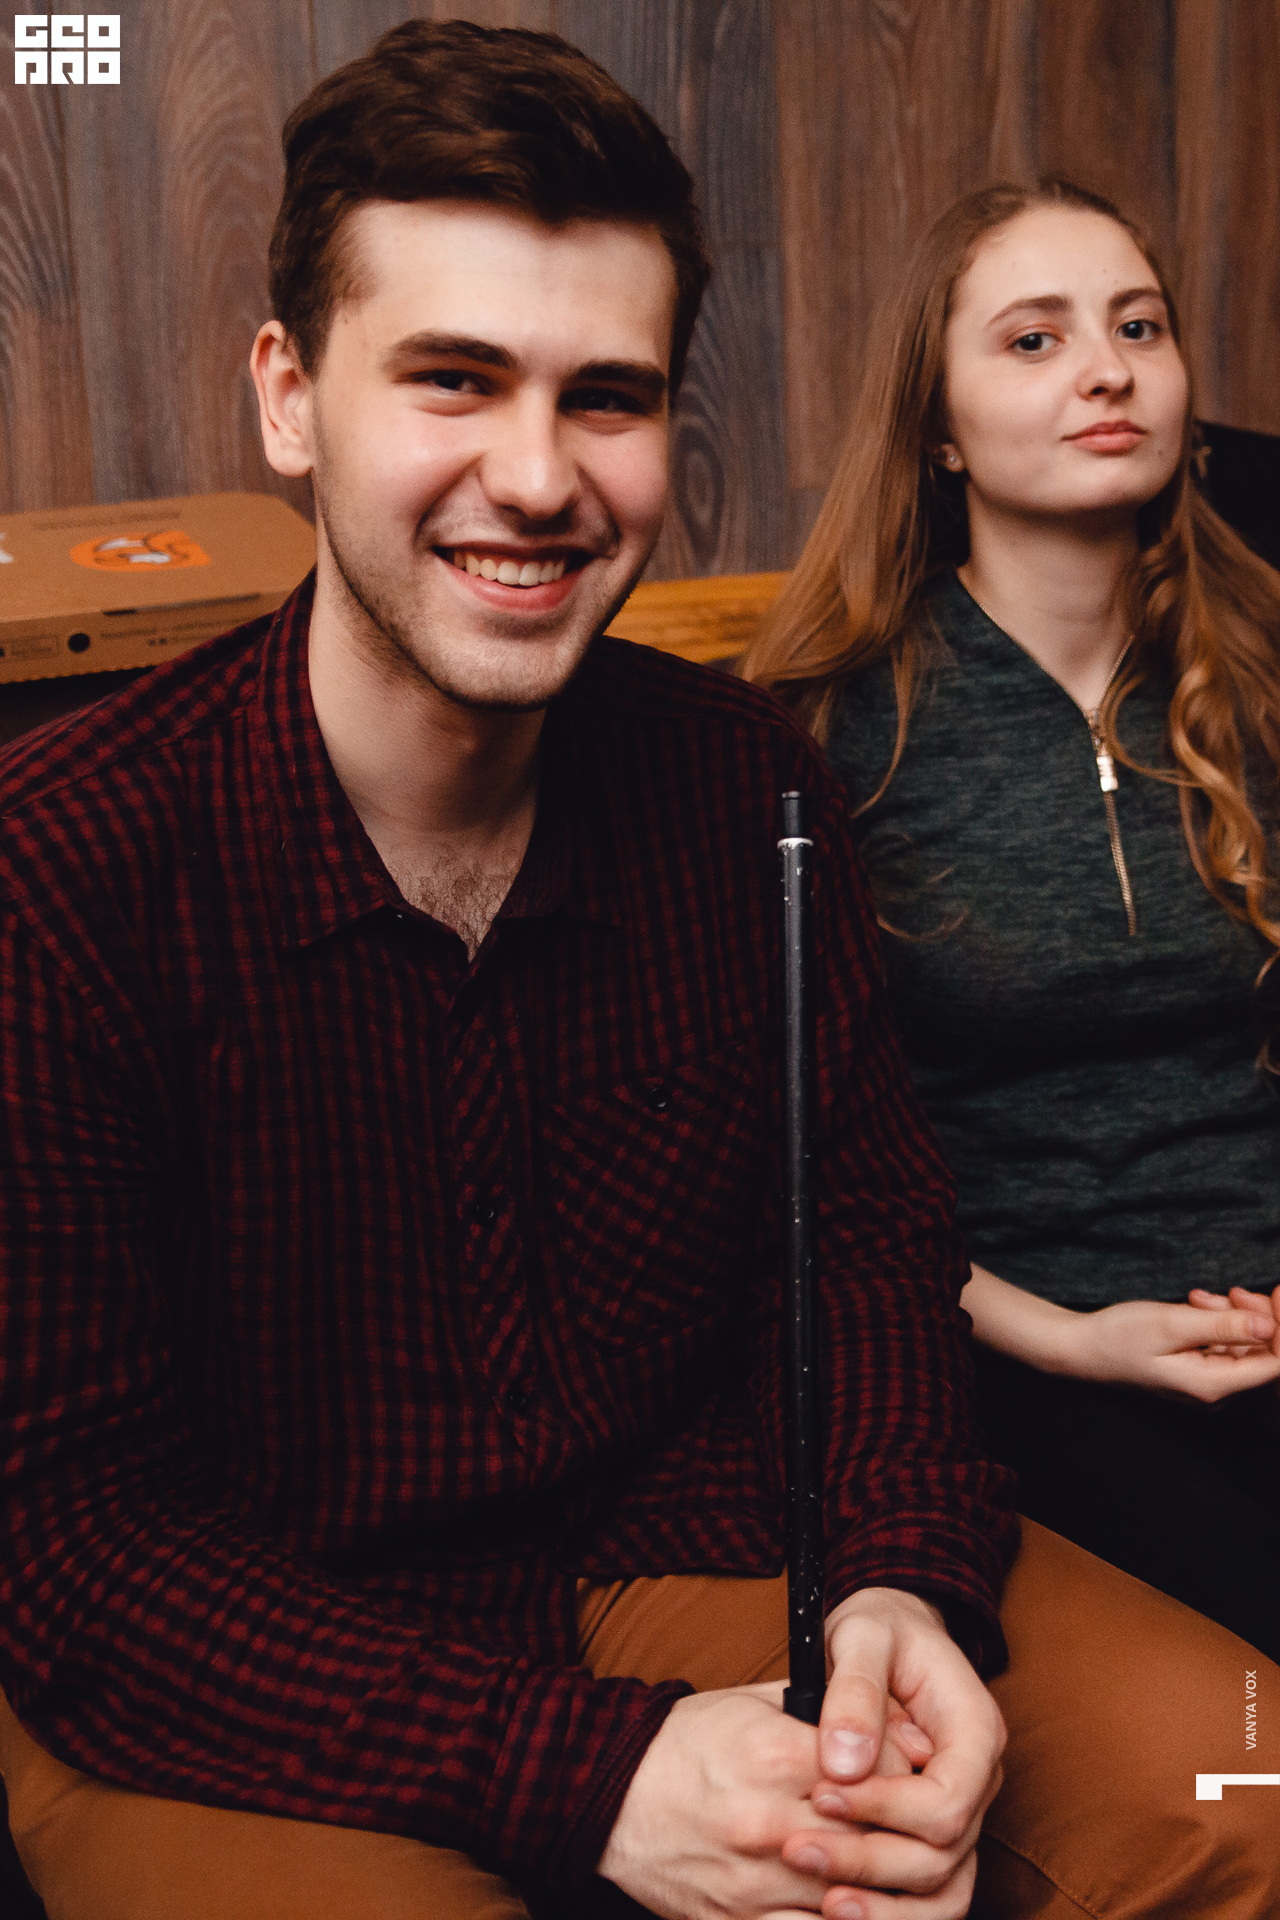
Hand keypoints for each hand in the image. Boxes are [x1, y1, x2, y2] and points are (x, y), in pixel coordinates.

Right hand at [598, 1679, 913, 1918]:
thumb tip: (896, 1723)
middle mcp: (767, 1823)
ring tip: (893, 1868)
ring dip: (876, 1886)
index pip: (871, 1771)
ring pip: (848, 1899)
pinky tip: (851, 1904)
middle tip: (916, 1825)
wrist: (611, 1796)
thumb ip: (821, 1710)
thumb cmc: (686, 1744)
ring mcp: (751, 1882)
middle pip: (867, 1839)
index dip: (901, 1770)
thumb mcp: (750, 1704)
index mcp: (773, 1757)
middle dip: (899, 1832)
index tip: (913, 1770)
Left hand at [780, 1586, 1003, 1918]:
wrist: (891, 1632)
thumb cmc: (879, 1628)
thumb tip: (843, 1763)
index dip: (886, 1808)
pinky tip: (832, 1906)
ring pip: (941, 1889)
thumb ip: (855, 1691)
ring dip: (880, 1903)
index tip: (821, 1795)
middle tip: (796, 1848)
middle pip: (942, 1853)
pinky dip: (885, 1907)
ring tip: (819, 1900)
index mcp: (975, 1730)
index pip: (947, 1799)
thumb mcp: (863, 1635)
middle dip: (868, 1858)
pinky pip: (924, 1894)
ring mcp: (961, 1812)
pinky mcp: (933, 1833)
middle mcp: (978, 1780)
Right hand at [1073, 1294, 1279, 1402]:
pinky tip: (1196, 1307)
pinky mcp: (1197, 1375)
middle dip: (1254, 1318)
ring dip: (1231, 1318)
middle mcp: (1216, 1395)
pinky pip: (1223, 1349)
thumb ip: (1223, 1327)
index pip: (1276, 1363)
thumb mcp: (1171, 1324)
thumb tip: (1270, 1325)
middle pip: (1262, 1355)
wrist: (1081, 1349)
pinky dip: (1216, 1325)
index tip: (1274, 1295)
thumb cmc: (1119, 1336)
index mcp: (1214, 1387)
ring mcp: (1207, 1387)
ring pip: (1243, 1348)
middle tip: (1231, 1291)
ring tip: (1198, 1298)